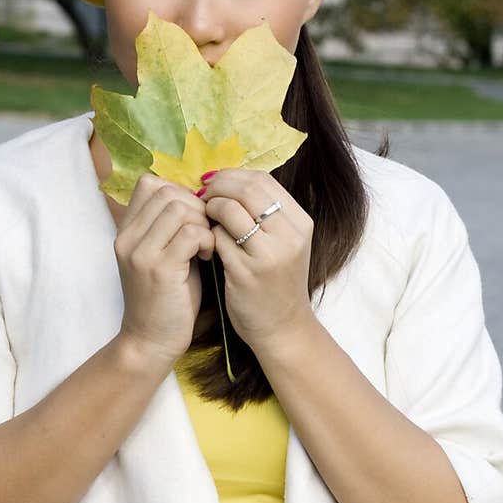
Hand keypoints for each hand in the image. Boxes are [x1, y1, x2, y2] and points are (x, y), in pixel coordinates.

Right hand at [115, 172, 215, 365]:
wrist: (150, 341)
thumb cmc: (166, 299)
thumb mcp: (163, 255)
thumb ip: (172, 227)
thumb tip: (202, 197)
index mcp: (126, 231)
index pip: (150, 183)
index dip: (180, 192)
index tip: (194, 218)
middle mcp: (127, 237)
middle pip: (167, 191)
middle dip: (196, 206)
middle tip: (205, 232)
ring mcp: (140, 252)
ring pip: (180, 208)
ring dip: (203, 223)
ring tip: (207, 245)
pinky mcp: (159, 269)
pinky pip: (192, 233)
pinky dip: (208, 240)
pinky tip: (208, 256)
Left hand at [199, 168, 315, 351]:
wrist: (282, 327)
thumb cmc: (276, 281)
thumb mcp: (284, 243)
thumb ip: (265, 213)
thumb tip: (228, 179)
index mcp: (300, 223)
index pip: (263, 180)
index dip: (233, 176)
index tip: (215, 183)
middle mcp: (289, 236)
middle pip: (247, 189)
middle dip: (218, 187)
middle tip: (202, 195)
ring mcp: (269, 255)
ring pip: (229, 209)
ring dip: (209, 209)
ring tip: (204, 218)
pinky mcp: (246, 273)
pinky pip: (218, 238)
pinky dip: (207, 234)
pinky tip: (206, 242)